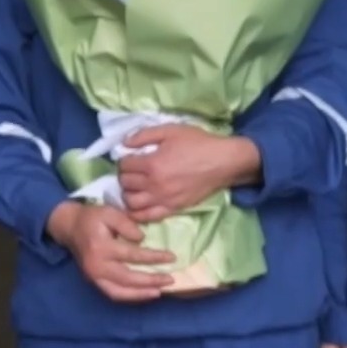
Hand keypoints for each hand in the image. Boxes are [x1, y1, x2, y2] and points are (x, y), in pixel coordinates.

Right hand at [47, 201, 176, 302]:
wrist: (69, 228)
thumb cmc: (92, 218)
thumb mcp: (109, 212)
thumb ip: (126, 224)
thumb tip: (142, 239)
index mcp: (102, 247)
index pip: (133, 255)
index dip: (154, 258)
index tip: (172, 258)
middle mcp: (97, 266)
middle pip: (128, 278)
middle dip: (151, 280)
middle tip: (170, 279)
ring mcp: (94, 277)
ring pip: (120, 292)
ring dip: (141, 294)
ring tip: (159, 292)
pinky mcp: (94, 282)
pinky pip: (113, 294)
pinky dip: (130, 296)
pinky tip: (144, 293)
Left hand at [117, 125, 260, 223]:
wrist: (222, 162)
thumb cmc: (198, 143)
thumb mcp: (170, 130)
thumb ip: (144, 135)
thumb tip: (124, 143)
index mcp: (152, 164)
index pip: (124, 166)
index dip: (124, 160)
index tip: (130, 157)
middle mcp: (154, 184)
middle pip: (125, 184)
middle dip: (124, 176)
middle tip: (132, 171)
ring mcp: (163, 199)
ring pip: (131, 203)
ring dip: (128, 194)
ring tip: (134, 187)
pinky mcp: (172, 209)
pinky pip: (147, 217)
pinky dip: (137, 213)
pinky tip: (138, 205)